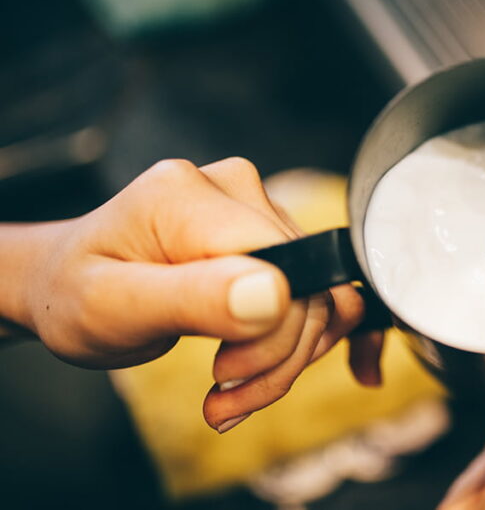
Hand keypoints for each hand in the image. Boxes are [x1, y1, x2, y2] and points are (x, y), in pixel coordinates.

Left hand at [17, 158, 376, 431]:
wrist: (63, 282)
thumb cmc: (73, 294)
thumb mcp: (111, 308)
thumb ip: (193, 298)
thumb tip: (277, 294)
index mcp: (187, 196)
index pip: (285, 266)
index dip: (273, 333)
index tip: (223, 377)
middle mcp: (234, 187)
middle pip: (307, 286)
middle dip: (276, 359)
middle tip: (224, 400)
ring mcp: (257, 206)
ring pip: (317, 296)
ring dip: (285, 360)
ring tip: (230, 394)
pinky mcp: (271, 232)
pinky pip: (315, 293)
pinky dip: (298, 342)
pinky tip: (259, 371)